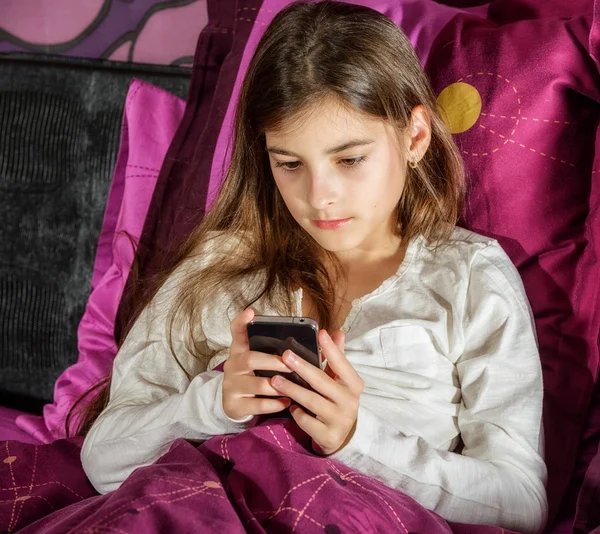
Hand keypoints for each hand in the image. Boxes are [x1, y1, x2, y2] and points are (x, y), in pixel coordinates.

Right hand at [222, 308, 292, 419]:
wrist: (235, 404)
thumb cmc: (254, 377)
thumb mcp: (260, 361)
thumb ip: (277, 350)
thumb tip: (318, 342)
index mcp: (240, 351)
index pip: (236, 332)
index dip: (241, 322)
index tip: (250, 313)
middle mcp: (233, 366)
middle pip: (250, 360)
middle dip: (273, 362)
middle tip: (292, 365)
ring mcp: (231, 386)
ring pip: (257, 385)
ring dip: (278, 386)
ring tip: (294, 388)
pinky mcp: (234, 405)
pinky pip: (257, 405)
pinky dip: (274, 404)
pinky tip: (286, 402)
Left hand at [271, 329, 363, 454]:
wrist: (338, 436)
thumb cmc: (335, 400)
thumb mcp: (338, 380)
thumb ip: (336, 357)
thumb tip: (337, 332)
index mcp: (354, 385)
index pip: (342, 364)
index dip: (332, 349)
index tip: (321, 333)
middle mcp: (350, 402)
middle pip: (322, 381)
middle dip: (302, 367)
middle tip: (285, 355)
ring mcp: (340, 420)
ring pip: (312, 401)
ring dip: (292, 389)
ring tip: (275, 380)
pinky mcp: (328, 436)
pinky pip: (307, 421)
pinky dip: (296, 412)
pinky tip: (288, 405)